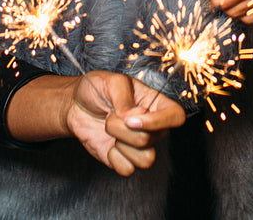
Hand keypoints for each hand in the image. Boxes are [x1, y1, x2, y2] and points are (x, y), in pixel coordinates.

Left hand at [64, 71, 184, 176]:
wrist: (76, 106)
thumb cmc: (97, 89)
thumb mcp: (111, 82)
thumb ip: (124, 96)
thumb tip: (132, 116)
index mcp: (156, 103)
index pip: (176, 116)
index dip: (159, 121)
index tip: (131, 118)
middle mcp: (152, 125)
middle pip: (152, 139)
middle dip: (123, 130)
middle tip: (109, 116)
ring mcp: (139, 144)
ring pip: (145, 158)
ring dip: (121, 145)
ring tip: (110, 130)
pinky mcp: (125, 158)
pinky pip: (128, 169)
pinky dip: (114, 158)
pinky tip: (107, 144)